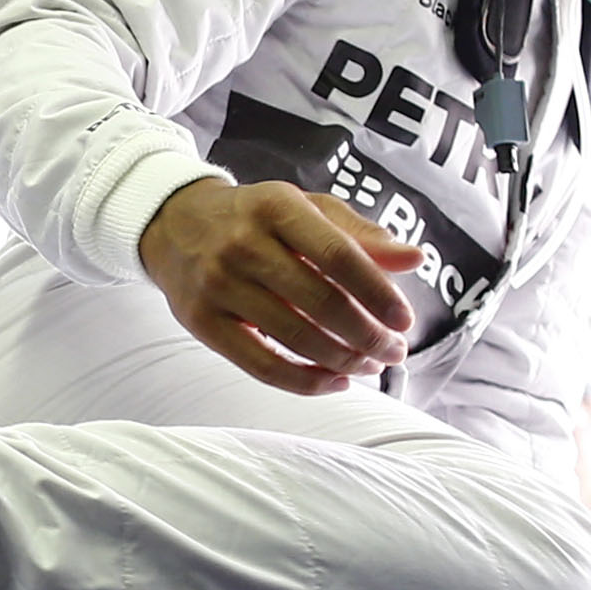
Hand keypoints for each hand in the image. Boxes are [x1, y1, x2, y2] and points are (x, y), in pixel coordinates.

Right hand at [137, 177, 416, 393]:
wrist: (175, 225)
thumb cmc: (257, 219)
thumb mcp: (307, 211)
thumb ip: (361, 235)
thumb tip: (415, 259)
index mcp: (276, 207)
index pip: (339, 256)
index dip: (378, 293)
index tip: (404, 320)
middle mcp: (243, 244)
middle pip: (321, 303)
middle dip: (368, 336)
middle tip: (395, 351)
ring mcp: (218, 285)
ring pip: (296, 338)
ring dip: (343, 361)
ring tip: (369, 366)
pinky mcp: (202, 323)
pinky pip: (262, 366)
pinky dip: (305, 382)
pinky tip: (335, 382)